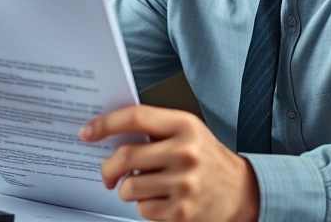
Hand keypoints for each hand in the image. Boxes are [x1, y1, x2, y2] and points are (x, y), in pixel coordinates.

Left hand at [80, 105, 258, 221]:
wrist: (242, 191)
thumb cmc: (207, 158)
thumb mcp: (188, 132)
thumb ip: (155, 129)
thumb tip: (109, 133)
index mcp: (184, 126)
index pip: (135, 118)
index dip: (105, 124)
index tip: (87, 132)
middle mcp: (185, 152)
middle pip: (125, 156)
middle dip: (108, 168)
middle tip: (108, 173)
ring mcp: (184, 184)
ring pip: (129, 187)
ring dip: (127, 189)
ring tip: (143, 186)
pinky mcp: (182, 212)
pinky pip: (142, 209)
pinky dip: (144, 206)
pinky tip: (160, 199)